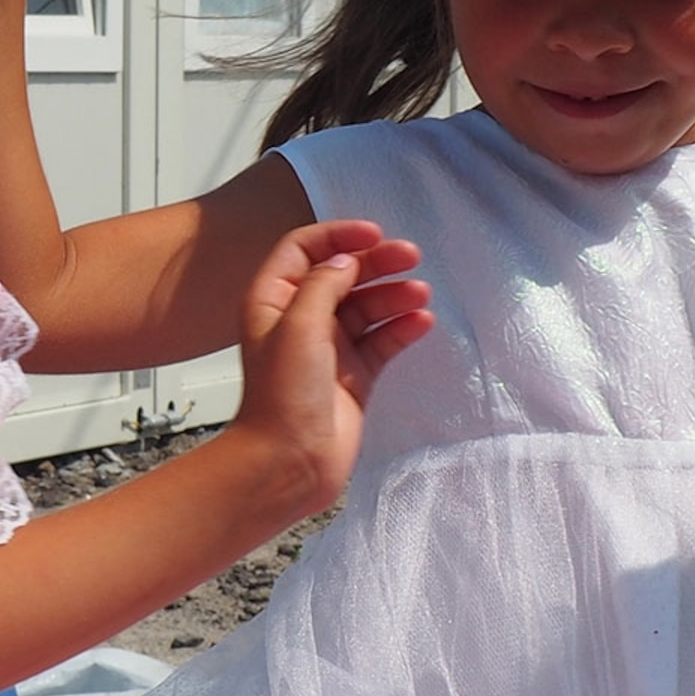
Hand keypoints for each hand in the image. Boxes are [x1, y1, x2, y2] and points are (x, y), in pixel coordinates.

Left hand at [224, 220, 433, 523]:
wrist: (289, 462)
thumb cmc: (281, 396)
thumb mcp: (297, 326)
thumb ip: (322, 285)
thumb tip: (346, 260)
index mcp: (273, 301)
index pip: (304, 250)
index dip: (338, 236)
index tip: (373, 233)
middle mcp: (300, 319)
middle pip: (342, 275)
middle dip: (376, 263)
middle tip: (411, 256)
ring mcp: (329, 348)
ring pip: (367, 308)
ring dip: (394, 296)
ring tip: (421, 294)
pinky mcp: (354, 375)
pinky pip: (383, 341)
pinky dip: (402, 328)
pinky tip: (422, 321)